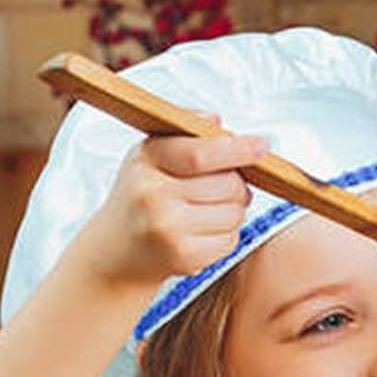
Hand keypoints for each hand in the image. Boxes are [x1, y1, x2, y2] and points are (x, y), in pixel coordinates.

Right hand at [73, 130, 268, 291]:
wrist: (115, 251)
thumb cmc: (140, 196)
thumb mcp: (150, 156)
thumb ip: (184, 134)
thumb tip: (214, 120)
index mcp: (146, 161)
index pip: (201, 153)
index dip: (237, 149)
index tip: (262, 146)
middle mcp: (154, 195)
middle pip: (228, 184)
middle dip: (237, 184)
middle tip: (223, 187)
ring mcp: (168, 229)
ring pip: (234, 213)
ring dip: (233, 210)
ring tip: (209, 210)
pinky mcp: (184, 257)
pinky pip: (230, 240)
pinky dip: (226, 235)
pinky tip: (204, 231)